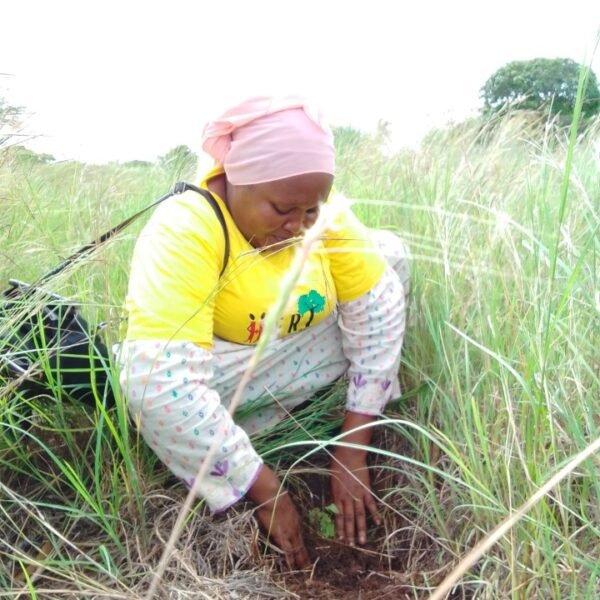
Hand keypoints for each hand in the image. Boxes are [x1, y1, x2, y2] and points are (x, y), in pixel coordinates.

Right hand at [247, 465, 309, 568]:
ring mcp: (290, 532)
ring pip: (297, 550)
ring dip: (299, 561)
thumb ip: (283, 511)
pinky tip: (292, 568)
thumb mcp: (283, 504)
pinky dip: (290, 560)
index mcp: (296, 519)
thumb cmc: (274, 495)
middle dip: (304, 557)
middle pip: (301, 545)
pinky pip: (287, 551)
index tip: (304, 553)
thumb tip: (280, 512)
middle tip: (308, 567)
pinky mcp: (282, 536)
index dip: (302, 546)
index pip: (300, 536)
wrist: (272, 495)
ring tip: (304, 571)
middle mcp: (295, 527)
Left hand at [330, 412, 381, 545]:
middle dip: (349, 533)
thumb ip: (335, 491)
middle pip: (348, 519)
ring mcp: (357, 494)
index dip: (339, 527)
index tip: (340, 538)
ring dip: (360, 529)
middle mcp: (346, 497)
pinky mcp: (366, 489)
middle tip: (351, 545)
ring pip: (359, 515)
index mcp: (337, 494)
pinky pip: (371, 504)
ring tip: (362, 542)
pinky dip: (374, 513)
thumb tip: (335, 502)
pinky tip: (378, 523)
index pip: (338, 515)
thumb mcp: (332, 478)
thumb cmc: (338, 462)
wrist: (349, 453)